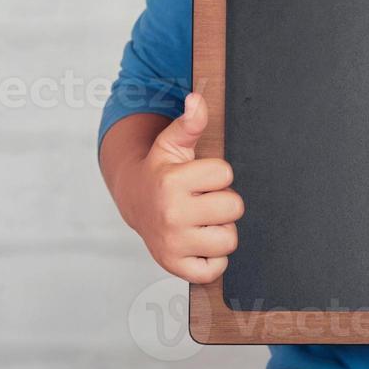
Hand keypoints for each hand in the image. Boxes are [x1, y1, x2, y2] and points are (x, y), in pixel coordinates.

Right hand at [116, 92, 243, 282]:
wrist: (134, 201)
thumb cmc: (160, 171)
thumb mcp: (171, 143)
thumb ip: (190, 123)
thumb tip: (196, 100)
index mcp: (172, 182)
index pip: (227, 175)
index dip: (218, 174)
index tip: (200, 176)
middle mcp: (171, 215)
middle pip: (234, 208)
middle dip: (223, 201)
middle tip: (202, 199)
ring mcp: (173, 244)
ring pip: (229, 240)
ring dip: (220, 230)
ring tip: (201, 219)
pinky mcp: (174, 266)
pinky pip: (215, 269)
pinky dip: (212, 259)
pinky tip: (198, 241)